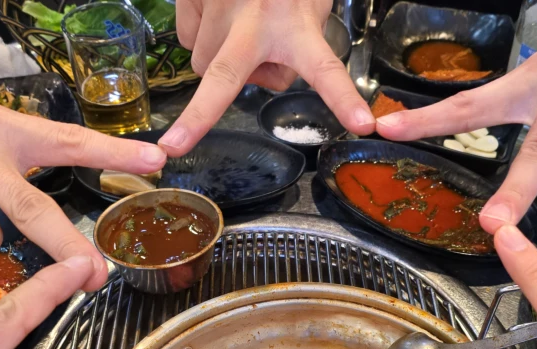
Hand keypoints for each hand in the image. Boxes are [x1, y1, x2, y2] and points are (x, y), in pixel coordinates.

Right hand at [159, 0, 373, 155]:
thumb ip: (293, 50)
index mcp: (295, 25)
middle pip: (222, 78)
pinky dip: (201, 36)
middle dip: (196, 117)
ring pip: (205, 63)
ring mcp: (218, 7)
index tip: (363, 124)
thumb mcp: (309, 8)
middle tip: (173, 146)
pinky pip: (188, 39)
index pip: (326, 68)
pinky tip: (219, 16)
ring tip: (239, 29)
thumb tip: (260, 78)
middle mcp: (255, 20)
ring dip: (220, 59)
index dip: (343, 99)